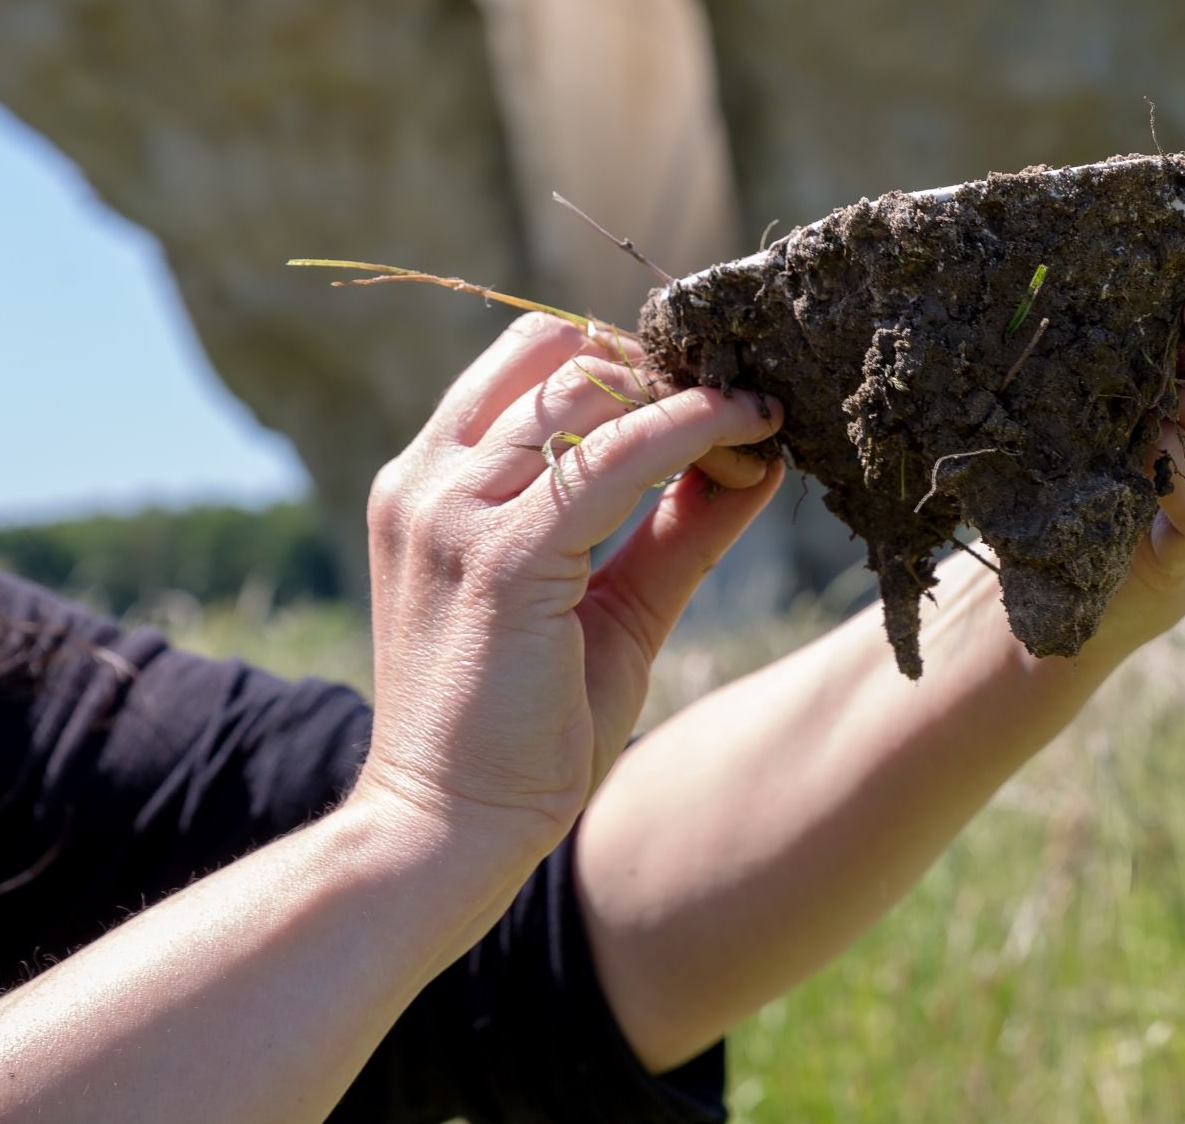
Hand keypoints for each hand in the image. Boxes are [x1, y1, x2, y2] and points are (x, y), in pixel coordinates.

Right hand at [349, 314, 782, 855]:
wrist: (447, 830)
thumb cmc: (521, 730)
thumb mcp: (610, 606)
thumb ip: (671, 528)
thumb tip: (753, 459)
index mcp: (429, 483)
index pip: (525, 361)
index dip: (618, 357)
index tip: (700, 387)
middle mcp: (428, 482)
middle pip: (555, 354)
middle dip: (655, 363)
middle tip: (736, 398)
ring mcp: (454, 513)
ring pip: (587, 389)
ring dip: (683, 390)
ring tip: (756, 415)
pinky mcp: (502, 559)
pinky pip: (618, 455)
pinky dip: (692, 427)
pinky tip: (750, 431)